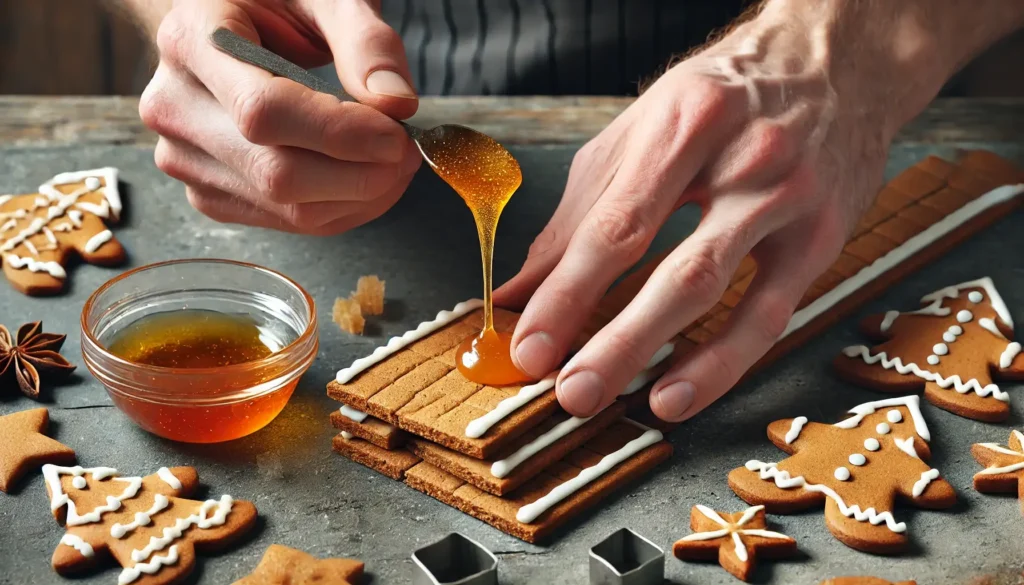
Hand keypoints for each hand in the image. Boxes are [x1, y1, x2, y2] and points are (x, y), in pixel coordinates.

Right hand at [139, 0, 421, 234]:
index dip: (339, 134)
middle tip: (409, 150)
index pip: (264, 112)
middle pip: (277, 172)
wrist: (229, 21)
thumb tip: (397, 104)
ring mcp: (185, 158)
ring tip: (394, 162)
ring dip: (361, 196)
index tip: (396, 134)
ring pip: (288, 207)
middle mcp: (175, 106)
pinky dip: (343, 209)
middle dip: (362, 173)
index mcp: (191, 40)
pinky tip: (365, 178)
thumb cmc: (277, 2)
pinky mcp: (209, 194)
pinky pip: (288, 221)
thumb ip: (365, 42)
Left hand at [495, 6, 894, 422]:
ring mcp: (788, 202)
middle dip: (612, 338)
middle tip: (566, 391)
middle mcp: (743, 160)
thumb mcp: (640, 131)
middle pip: (669, 266)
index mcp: (685, 123)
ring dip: (656, 353)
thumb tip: (520, 290)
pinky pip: (768, 315)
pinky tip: (678, 396)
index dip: (568, 293)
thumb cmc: (723, 97)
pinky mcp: (821, 238)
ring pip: (717, 292)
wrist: (837, 63)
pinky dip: (721, 362)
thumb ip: (578, 213)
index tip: (529, 345)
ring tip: (608, 400)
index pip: (616, 224)